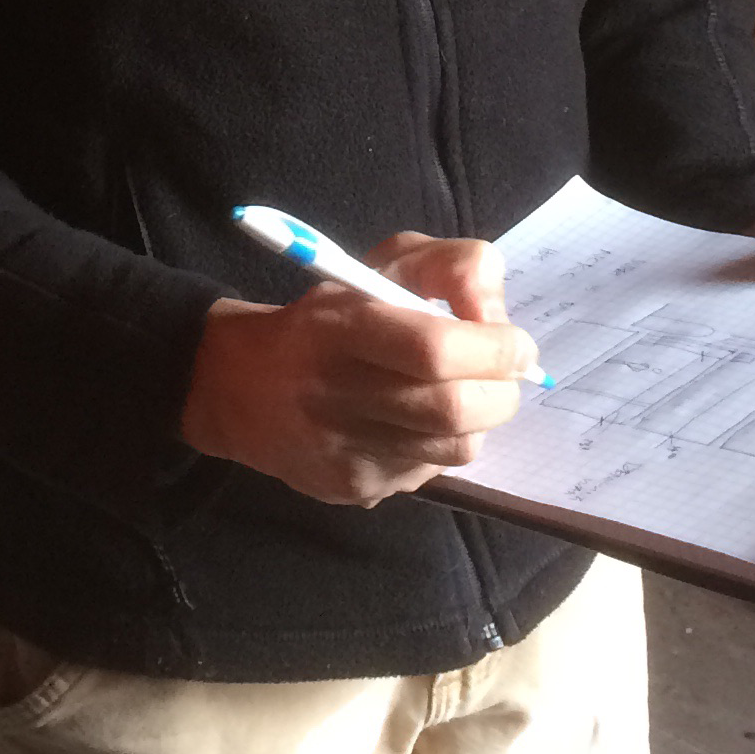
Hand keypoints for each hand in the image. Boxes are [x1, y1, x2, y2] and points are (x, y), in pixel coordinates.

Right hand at [179, 234, 537, 507]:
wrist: (242, 389)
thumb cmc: (324, 317)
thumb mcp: (380, 264)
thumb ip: (448, 268)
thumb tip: (496, 318)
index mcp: (340, 326)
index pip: (434, 350)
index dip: (491, 347)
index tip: (512, 339)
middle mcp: (338, 394)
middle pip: (454, 407)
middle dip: (501, 387)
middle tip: (506, 370)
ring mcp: (348, 451)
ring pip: (456, 447)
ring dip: (482, 417)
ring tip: (467, 392)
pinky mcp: (356, 490)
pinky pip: (431, 470)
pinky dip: (445, 443)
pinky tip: (422, 422)